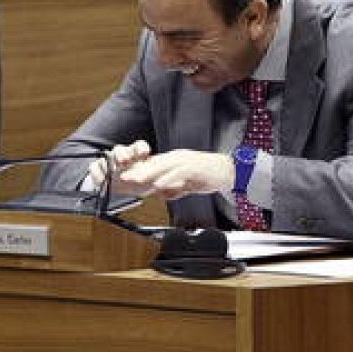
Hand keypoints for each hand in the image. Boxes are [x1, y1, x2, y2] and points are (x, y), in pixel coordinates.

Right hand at [86, 141, 153, 193]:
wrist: (120, 190)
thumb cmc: (137, 183)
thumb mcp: (149, 182)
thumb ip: (155, 180)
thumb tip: (167, 187)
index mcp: (136, 155)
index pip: (139, 146)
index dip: (141, 149)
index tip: (144, 155)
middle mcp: (122, 156)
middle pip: (121, 149)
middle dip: (123, 154)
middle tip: (125, 162)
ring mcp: (109, 162)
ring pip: (108, 155)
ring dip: (111, 161)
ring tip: (113, 169)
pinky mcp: (98, 169)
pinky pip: (95, 167)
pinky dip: (97, 173)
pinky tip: (102, 181)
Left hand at [118, 149, 236, 200]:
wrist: (228, 171)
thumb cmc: (208, 176)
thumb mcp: (186, 183)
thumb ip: (173, 188)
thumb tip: (161, 193)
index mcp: (174, 161)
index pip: (152, 165)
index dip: (138, 171)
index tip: (124, 178)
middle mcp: (178, 158)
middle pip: (154, 164)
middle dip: (138, 171)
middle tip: (124, 178)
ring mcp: (186, 161)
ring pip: (164, 166)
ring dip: (149, 173)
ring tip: (137, 180)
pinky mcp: (194, 167)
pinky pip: (178, 173)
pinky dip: (168, 179)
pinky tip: (159, 185)